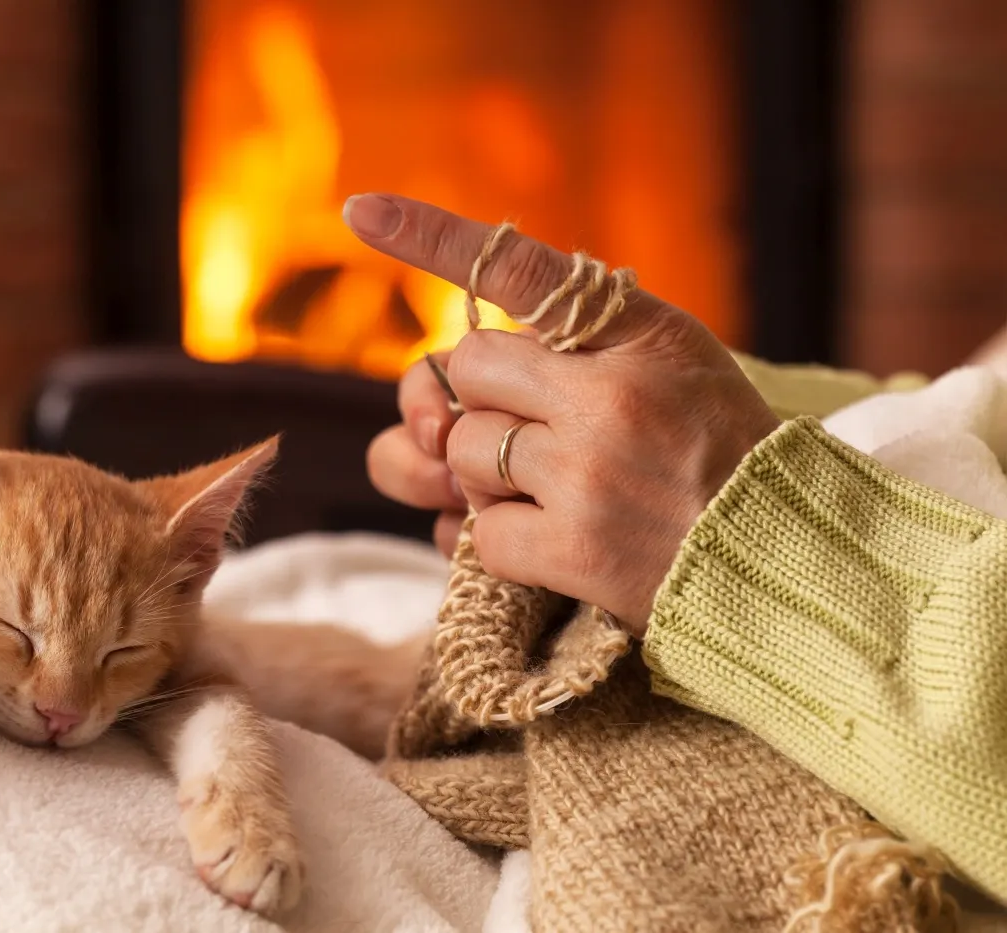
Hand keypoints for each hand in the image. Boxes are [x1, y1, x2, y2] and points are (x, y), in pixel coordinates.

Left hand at [347, 193, 780, 635]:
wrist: (786, 560)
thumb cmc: (719, 451)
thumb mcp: (673, 359)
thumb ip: (581, 339)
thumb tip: (457, 367)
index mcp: (636, 332)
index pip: (519, 269)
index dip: (431, 236)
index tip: (361, 210)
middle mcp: (608, 394)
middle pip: (466, 370)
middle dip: (479, 402)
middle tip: (532, 430)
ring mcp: (587, 473)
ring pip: (463, 452)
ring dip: (487, 477)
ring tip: (558, 491)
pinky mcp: (574, 550)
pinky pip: (475, 535)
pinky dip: (498, 543)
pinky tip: (554, 543)